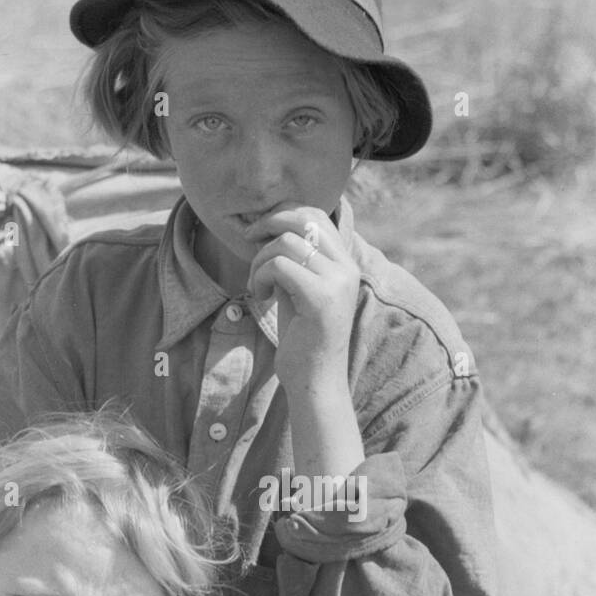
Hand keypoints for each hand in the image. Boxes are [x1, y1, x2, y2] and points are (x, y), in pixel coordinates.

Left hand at [244, 206, 359, 383]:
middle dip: (268, 225)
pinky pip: (279, 266)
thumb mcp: (297, 290)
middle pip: (303, 218)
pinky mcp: (320, 298)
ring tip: (258, 284)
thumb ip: (293, 260)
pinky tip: (262, 297)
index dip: (283, 214)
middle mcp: (346, 268)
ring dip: (260, 260)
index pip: (316, 215)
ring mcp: (336, 282)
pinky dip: (261, 277)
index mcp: (345, 264)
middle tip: (249, 243)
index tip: (259, 234)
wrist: (314, 381)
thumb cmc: (302, 338)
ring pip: (287, 242)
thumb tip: (268, 228)